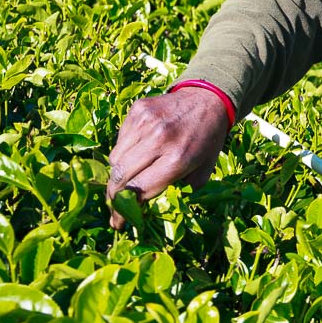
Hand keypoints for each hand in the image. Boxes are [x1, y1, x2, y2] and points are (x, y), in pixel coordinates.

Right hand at [106, 86, 230, 229]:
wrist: (208, 99)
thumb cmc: (207, 140)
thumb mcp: (202, 171)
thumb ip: (178, 192)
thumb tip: (147, 209)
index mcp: (178, 158)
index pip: (139, 191)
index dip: (125, 211)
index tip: (119, 223)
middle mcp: (159, 139)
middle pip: (120, 176)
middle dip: (114, 197)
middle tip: (115, 206)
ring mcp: (145, 122)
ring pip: (115, 159)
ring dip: (119, 173)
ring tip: (132, 175)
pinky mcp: (137, 110)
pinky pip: (119, 140)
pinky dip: (124, 151)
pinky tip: (139, 150)